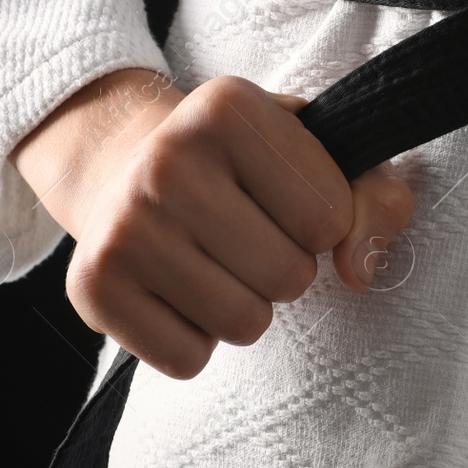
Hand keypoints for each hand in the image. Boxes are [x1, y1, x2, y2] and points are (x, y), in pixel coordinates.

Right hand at [10, 69, 413, 378]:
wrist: (125, 168)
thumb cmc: (245, 167)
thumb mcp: (319, 153)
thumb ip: (375, 198)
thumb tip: (362, 270)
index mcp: (229, 107)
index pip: (330, 217)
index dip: (324, 222)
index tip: (286, 198)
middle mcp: (165, 160)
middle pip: (289, 277)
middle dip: (286, 268)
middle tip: (248, 235)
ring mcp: (121, 226)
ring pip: (244, 325)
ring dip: (246, 305)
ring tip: (215, 261)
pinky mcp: (92, 288)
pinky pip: (189, 359)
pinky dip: (196, 339)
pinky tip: (177, 289)